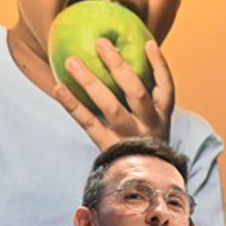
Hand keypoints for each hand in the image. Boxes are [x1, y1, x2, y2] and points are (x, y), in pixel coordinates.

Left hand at [52, 38, 175, 149]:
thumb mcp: (151, 122)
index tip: (147, 43)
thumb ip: (141, 98)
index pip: (166, 87)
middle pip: (136, 92)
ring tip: (72, 61)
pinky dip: (73, 105)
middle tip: (100, 43)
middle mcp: (149, 126)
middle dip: (119, 67)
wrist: (144, 182)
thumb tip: (119, 59)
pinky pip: (89, 124)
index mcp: (162, 116)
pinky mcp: (108, 147)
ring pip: (112, 108)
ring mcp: (128, 138)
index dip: (159, 64)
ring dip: (91, 83)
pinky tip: (59, 87)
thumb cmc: (142, 141)